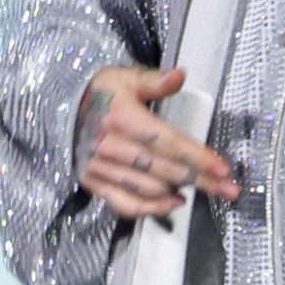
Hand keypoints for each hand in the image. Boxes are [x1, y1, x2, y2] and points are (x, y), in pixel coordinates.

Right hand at [74, 64, 240, 217]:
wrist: (56, 110)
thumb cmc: (97, 93)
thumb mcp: (123, 77)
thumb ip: (153, 80)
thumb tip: (180, 76)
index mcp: (120, 116)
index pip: (167, 141)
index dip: (197, 157)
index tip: (223, 168)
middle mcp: (108, 145)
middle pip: (164, 168)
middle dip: (200, 180)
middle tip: (229, 188)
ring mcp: (99, 167)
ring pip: (148, 188)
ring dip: (180, 190)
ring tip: (208, 189)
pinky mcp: (93, 183)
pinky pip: (126, 203)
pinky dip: (152, 208)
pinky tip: (174, 202)